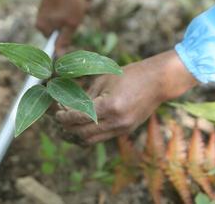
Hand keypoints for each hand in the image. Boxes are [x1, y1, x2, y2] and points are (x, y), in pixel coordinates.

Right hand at [36, 0, 85, 53]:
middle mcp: (42, 19)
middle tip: (81, 10)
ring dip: (79, 9)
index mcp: (43, 28)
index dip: (68, 37)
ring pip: (69, 15)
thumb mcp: (71, 24)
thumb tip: (58, 56)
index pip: (57, 41)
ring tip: (82, 0)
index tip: (74, 27)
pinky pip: (68, 5)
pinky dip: (76, 1)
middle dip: (76, 20)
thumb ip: (64, 41)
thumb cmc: (68, 1)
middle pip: (64, 27)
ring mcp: (47, 9)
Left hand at [55, 50, 197, 143]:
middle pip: (82, 133)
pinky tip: (83, 124)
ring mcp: (122, 129)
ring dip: (77, 134)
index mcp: (110, 106)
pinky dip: (90, 133)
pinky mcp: (126, 131)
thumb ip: (86, 95)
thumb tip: (68, 105)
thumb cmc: (131, 75)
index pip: (79, 117)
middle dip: (67, 127)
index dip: (64, 116)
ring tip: (68, 123)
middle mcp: (116, 122)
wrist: (158, 81)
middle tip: (59, 117)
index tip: (56, 112)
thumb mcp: (104, 80)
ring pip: (92, 140)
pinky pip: (102, 137)